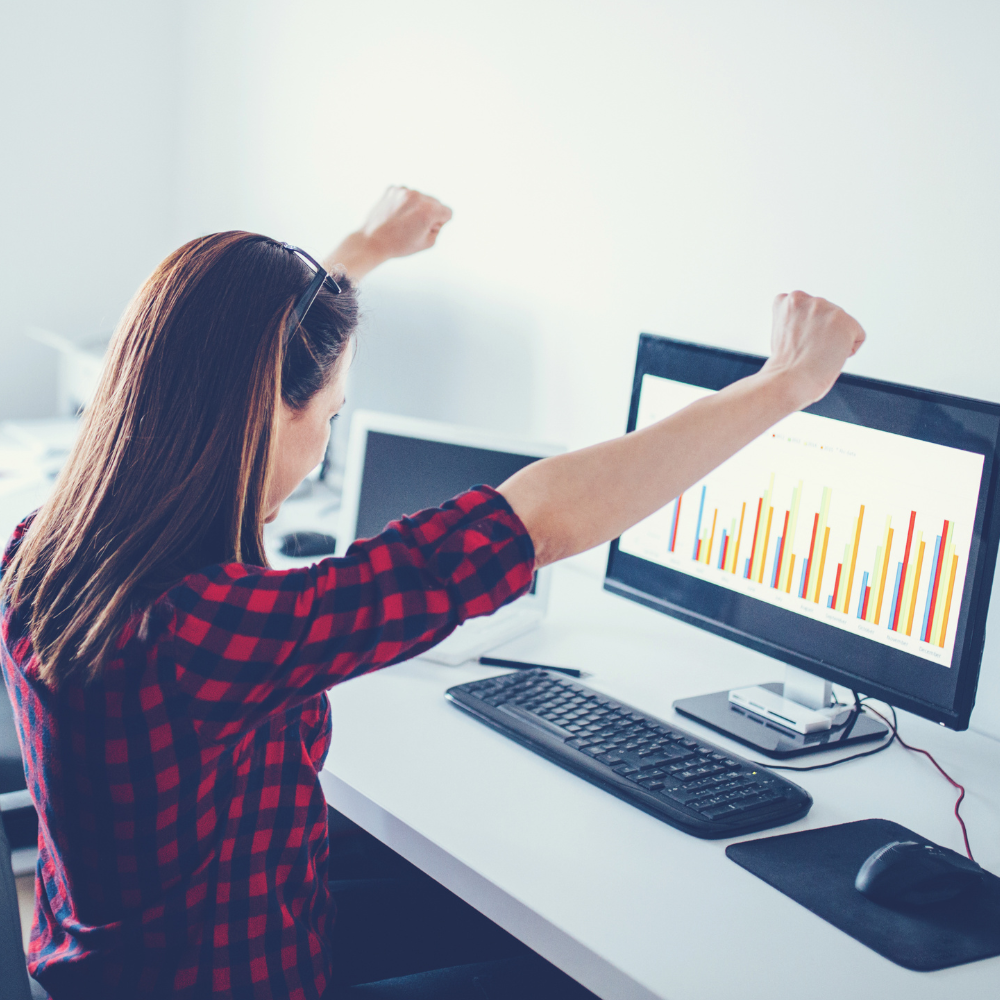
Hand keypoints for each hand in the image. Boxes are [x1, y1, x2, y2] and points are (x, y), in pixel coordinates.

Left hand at [361, 186, 451, 258]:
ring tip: (403, 221)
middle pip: (435, 202)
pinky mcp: (392, 189)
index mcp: (428, 211)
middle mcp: (417, 197)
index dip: (440, 223)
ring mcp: (403, 190)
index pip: (448, 211)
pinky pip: (407, 194)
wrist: (372, 241)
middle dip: (429, 213)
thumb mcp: (428, 243)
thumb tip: (437, 215)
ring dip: (416, 207)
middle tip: (414, 227)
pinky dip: (404, 203)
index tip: (428, 229)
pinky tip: (396, 214)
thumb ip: (439, 227)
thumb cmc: (399, 245)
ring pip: (420, 197)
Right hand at [762, 291, 865, 406]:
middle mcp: (807, 298)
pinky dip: (849, 350)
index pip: (810, 310)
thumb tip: (819, 326)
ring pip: (842, 326)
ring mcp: (826, 308)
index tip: (797, 344)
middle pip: (828, 317)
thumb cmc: (784, 367)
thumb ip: (798, 320)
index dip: (806, 331)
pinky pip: (858, 336)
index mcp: (789, 300)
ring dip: (834, 341)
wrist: (788, 381)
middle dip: (821, 334)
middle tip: (806, 352)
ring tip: (816, 354)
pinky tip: (830, 356)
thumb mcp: (782, 332)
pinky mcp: (845, 321)